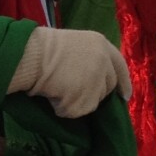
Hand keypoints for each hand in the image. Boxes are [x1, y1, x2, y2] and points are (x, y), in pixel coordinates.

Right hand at [7, 27, 130, 117]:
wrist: (31, 56)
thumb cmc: (42, 48)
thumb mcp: (72, 45)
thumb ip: (87, 57)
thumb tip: (91, 77)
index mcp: (101, 44)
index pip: (120, 66)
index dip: (123, 83)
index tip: (125, 96)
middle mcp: (103, 61)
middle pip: (108, 87)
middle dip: (95, 93)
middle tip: (75, 93)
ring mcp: (96, 80)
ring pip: (93, 101)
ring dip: (78, 100)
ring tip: (58, 91)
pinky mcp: (86, 97)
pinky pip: (78, 111)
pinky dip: (66, 109)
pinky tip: (54, 97)